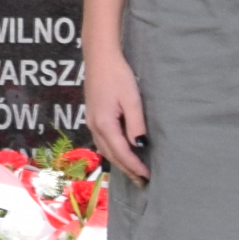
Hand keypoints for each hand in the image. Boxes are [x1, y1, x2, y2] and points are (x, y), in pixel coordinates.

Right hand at [84, 49, 147, 177]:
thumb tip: (140, 145)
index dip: (135, 166)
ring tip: (133, 172)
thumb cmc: (118, 75)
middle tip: (142, 182)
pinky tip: (120, 153)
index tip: (147, 176)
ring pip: (105, 150)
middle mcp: (95, 127)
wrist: (99, 57)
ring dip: (119, 162)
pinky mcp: (92, 117)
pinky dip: (113, 152)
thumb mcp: (131, 99)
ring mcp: (91, 122)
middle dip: (127, 170)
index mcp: (105, 124)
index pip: (122, 153)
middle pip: (112, 155)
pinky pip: (102, 141)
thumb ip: (136, 124)